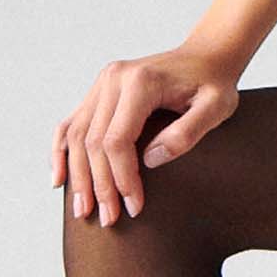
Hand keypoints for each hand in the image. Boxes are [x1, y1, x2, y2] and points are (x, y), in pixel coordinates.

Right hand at [52, 46, 241, 226]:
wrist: (207, 56)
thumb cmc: (215, 84)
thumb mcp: (216, 107)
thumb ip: (188, 132)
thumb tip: (151, 160)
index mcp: (140, 82)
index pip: (117, 140)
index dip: (122, 178)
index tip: (134, 207)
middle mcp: (113, 79)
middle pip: (93, 141)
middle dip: (99, 185)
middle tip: (107, 220)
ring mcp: (102, 83)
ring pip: (77, 136)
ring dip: (77, 176)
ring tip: (82, 211)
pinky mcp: (99, 90)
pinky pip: (72, 124)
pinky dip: (62, 152)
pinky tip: (59, 180)